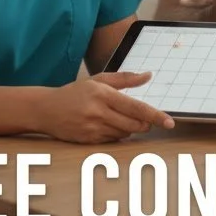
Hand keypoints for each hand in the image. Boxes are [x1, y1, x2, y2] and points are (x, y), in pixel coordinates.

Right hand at [40, 71, 173, 143]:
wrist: (45, 109)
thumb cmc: (75, 92)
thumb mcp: (98, 80)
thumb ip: (125, 78)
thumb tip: (148, 75)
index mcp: (103, 94)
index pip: (136, 107)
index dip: (155, 115)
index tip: (169, 122)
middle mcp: (98, 112)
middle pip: (134, 125)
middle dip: (145, 124)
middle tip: (147, 119)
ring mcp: (92, 128)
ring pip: (125, 134)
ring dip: (131, 129)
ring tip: (119, 118)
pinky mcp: (88, 140)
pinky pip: (113, 140)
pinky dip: (117, 134)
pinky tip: (108, 125)